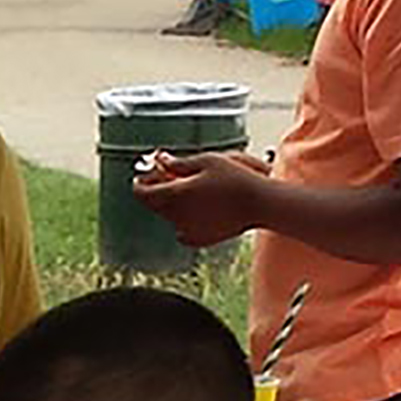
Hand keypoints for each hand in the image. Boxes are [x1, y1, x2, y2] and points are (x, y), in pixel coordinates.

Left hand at [130, 151, 268, 246]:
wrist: (259, 203)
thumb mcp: (206, 161)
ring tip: (187, 190)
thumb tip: (161, 160)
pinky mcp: (198, 240)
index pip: (143, 193)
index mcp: (174, 195)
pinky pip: (181, 231)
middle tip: (165, 178)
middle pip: (153, 205)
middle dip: (155, 191)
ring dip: (170, 204)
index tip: (143, 176)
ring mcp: (186, 230)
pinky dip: (183, 221)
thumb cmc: (234, 177)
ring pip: (167, 217)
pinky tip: (197, 210)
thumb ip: (179, 163)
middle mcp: (175, 216)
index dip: (141, 183)